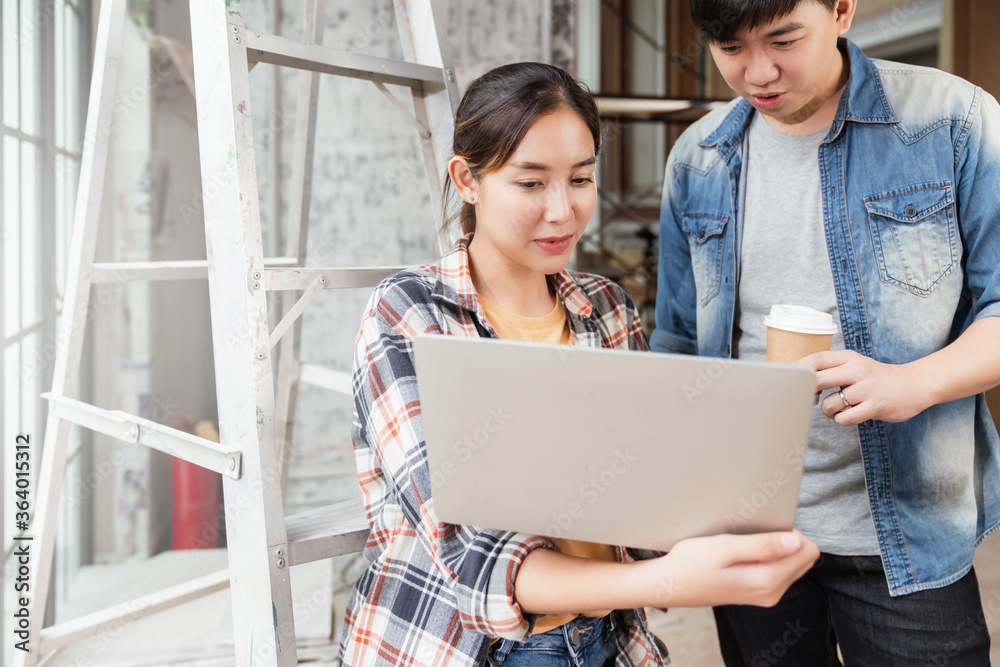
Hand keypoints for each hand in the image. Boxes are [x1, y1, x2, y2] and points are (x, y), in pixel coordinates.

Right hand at [647, 531, 818, 607]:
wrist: (669, 586)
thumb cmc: (691, 563)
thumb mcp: (725, 547)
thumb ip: (763, 545)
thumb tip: (796, 541)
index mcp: (767, 580)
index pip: (806, 551)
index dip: (790, 531)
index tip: (765, 526)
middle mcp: (771, 592)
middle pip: (803, 559)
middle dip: (785, 540)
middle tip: (753, 534)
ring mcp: (765, 596)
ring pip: (791, 565)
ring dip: (775, 549)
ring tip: (744, 544)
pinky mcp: (757, 594)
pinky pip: (778, 571)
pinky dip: (767, 558)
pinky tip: (742, 553)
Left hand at [799, 350, 931, 424]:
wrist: (914, 385)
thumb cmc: (877, 377)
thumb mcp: (856, 364)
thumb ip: (832, 368)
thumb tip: (799, 376)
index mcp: (850, 358)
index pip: (817, 359)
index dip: (798, 368)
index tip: (785, 377)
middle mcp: (857, 370)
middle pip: (817, 380)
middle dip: (806, 391)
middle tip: (807, 398)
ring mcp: (866, 389)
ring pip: (829, 404)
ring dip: (828, 411)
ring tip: (838, 407)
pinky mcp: (874, 406)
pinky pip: (844, 418)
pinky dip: (842, 419)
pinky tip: (849, 414)